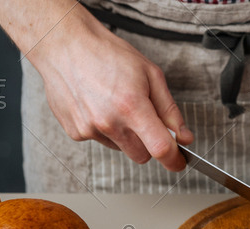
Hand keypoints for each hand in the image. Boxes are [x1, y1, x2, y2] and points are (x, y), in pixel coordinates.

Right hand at [29, 9, 193, 170]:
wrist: (65, 45)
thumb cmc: (107, 55)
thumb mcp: (150, 75)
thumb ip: (170, 111)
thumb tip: (184, 137)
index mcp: (131, 106)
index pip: (160, 148)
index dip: (174, 160)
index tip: (179, 162)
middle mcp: (109, 122)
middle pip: (142, 155)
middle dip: (149, 142)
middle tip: (145, 118)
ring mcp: (89, 129)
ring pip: (122, 148)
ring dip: (126, 135)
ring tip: (116, 104)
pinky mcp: (75, 132)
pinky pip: (101, 141)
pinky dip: (105, 129)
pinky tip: (98, 106)